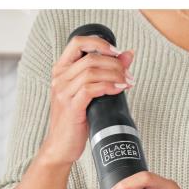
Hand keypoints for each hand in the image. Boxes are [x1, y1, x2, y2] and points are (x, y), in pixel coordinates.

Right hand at [40, 35, 135, 166]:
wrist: (61, 146)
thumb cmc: (76, 120)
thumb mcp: (90, 93)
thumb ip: (105, 73)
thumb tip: (128, 55)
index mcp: (62, 70)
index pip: (78, 42)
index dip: (100, 43)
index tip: (118, 52)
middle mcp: (59, 77)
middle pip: (91, 58)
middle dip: (115, 64)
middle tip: (129, 74)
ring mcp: (63, 92)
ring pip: (92, 71)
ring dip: (115, 75)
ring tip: (128, 82)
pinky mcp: (71, 107)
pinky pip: (91, 89)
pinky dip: (108, 86)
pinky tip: (119, 89)